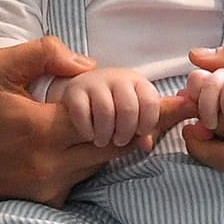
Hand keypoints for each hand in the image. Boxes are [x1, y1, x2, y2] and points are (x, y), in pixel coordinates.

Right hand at [0, 38, 189, 208]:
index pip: (111, 120)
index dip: (148, 109)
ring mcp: (53, 187)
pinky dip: (93, 153)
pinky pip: (84, 173)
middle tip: (179, 106)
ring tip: (142, 115)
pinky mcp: (49, 200)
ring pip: (106, 161)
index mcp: (43, 129)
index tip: (184, 101)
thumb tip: (88, 65)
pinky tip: (90, 134)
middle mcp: (53, 164)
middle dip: (147, 124)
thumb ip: (44, 54)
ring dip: (121, 138)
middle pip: (119, 145)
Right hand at [49, 67, 163, 147]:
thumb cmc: (117, 108)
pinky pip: (82, 113)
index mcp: (137, 82)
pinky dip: (87, 130)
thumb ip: (147, 130)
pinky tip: (89, 135)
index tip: (140, 133)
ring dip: (105, 133)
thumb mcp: (137, 116)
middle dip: (125, 132)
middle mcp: (116, 78)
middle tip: (119, 140)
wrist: (86, 92)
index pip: (150, 103)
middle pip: (128, 108)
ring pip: (105, 111)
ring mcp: (94, 82)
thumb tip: (146, 145)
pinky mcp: (74, 90)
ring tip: (103, 140)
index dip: (147, 124)